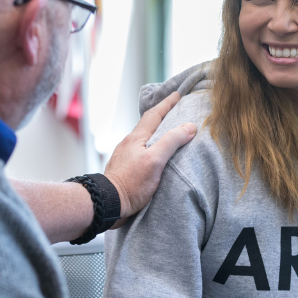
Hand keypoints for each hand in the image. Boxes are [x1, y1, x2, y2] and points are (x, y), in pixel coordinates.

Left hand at [103, 92, 196, 224]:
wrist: (108, 203)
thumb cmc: (131, 183)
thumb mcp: (155, 161)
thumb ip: (171, 142)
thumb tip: (189, 126)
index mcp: (136, 138)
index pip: (154, 115)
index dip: (167, 104)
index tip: (177, 95)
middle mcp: (129, 143)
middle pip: (148, 124)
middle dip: (162, 114)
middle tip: (175, 108)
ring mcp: (125, 155)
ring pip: (144, 137)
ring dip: (157, 130)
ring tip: (168, 129)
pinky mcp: (125, 167)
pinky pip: (141, 148)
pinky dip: (152, 144)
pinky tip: (156, 151)